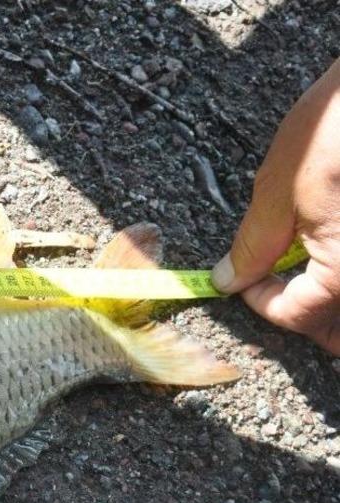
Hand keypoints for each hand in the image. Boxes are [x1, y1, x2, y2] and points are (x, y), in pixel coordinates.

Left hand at [212, 58, 339, 353]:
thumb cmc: (337, 125)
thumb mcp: (280, 189)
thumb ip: (253, 246)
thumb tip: (228, 280)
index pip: (299, 316)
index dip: (262, 303)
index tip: (244, 281)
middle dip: (312, 322)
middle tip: (281, 292)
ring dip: (334, 309)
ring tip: (306, 281)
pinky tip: (330, 252)